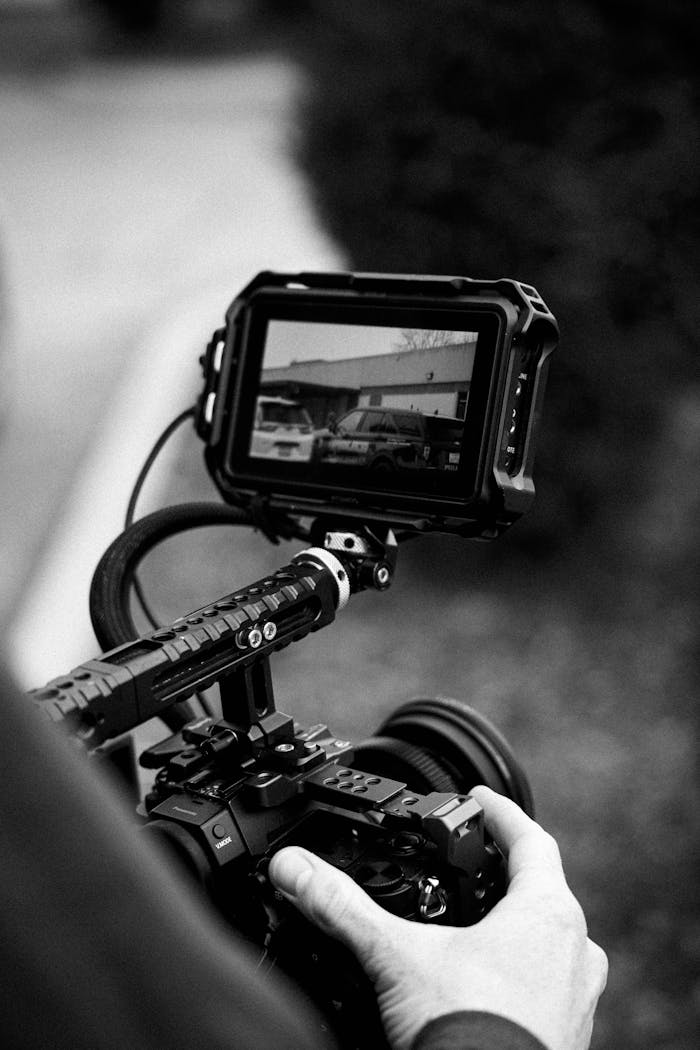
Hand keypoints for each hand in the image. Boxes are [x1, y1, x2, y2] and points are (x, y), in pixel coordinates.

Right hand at [269, 785, 607, 1049]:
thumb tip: (297, 868)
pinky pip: (549, 986)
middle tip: (475, 858)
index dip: (500, 813)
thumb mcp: (394, 956)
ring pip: (552, 941)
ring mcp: (577, 997)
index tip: (480, 800)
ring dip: (518, 925)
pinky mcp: (568, 1036)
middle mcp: (575, 951)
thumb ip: (342, 906)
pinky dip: (520, 972)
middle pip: (544, 889)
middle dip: (507, 872)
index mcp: (546, 914)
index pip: (531, 839)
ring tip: (479, 923)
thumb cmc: (470, 1036)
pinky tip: (485, 985)